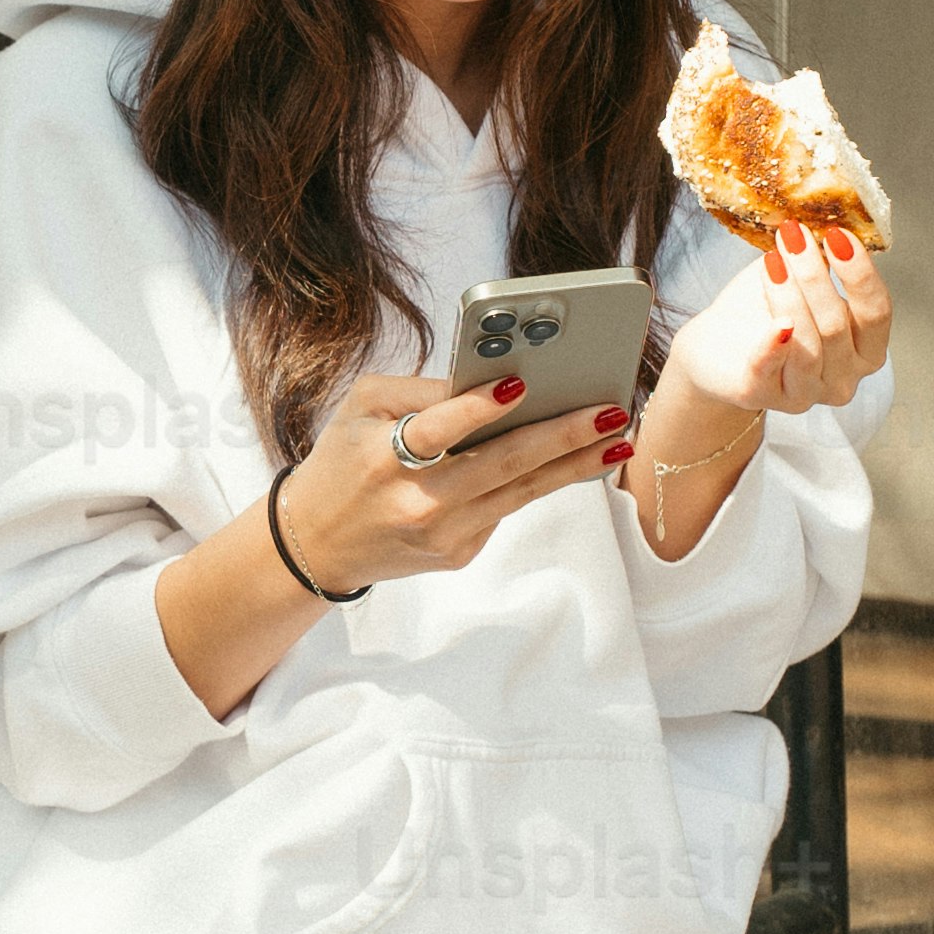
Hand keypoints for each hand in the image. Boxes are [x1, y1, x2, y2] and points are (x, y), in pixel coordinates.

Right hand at [262, 363, 634, 600]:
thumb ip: (420, 390)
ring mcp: (441, 535)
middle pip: (499, 465)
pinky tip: (576, 462)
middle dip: (560, 436)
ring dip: (574, 465)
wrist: (317, 544)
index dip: (479, 407)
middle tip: (609, 412)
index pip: (437, 428)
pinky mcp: (457, 554)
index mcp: (383, 457)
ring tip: (616, 439)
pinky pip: (505, 509)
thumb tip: (490, 379)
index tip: (522, 383)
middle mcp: (416, 501)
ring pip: (519, 493)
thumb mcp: (362, 407)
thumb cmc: (345, 460)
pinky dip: (539, 482)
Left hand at [626, 229, 888, 559]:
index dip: (860, 273)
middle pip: (838, 325)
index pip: (877, 312)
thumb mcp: (800, 280)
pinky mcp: (762, 397)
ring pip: (808, 345)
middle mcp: (843, 378)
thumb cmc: (765, 311)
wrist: (717, 347)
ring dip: (790, 295)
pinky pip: (768, 372)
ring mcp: (805, 393)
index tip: (837, 233)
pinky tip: (777, 325)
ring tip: (772, 259)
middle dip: (815, 276)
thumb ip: (821, 260)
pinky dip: (773, 347)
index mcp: (865, 350)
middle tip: (793, 235)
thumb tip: (828, 215)